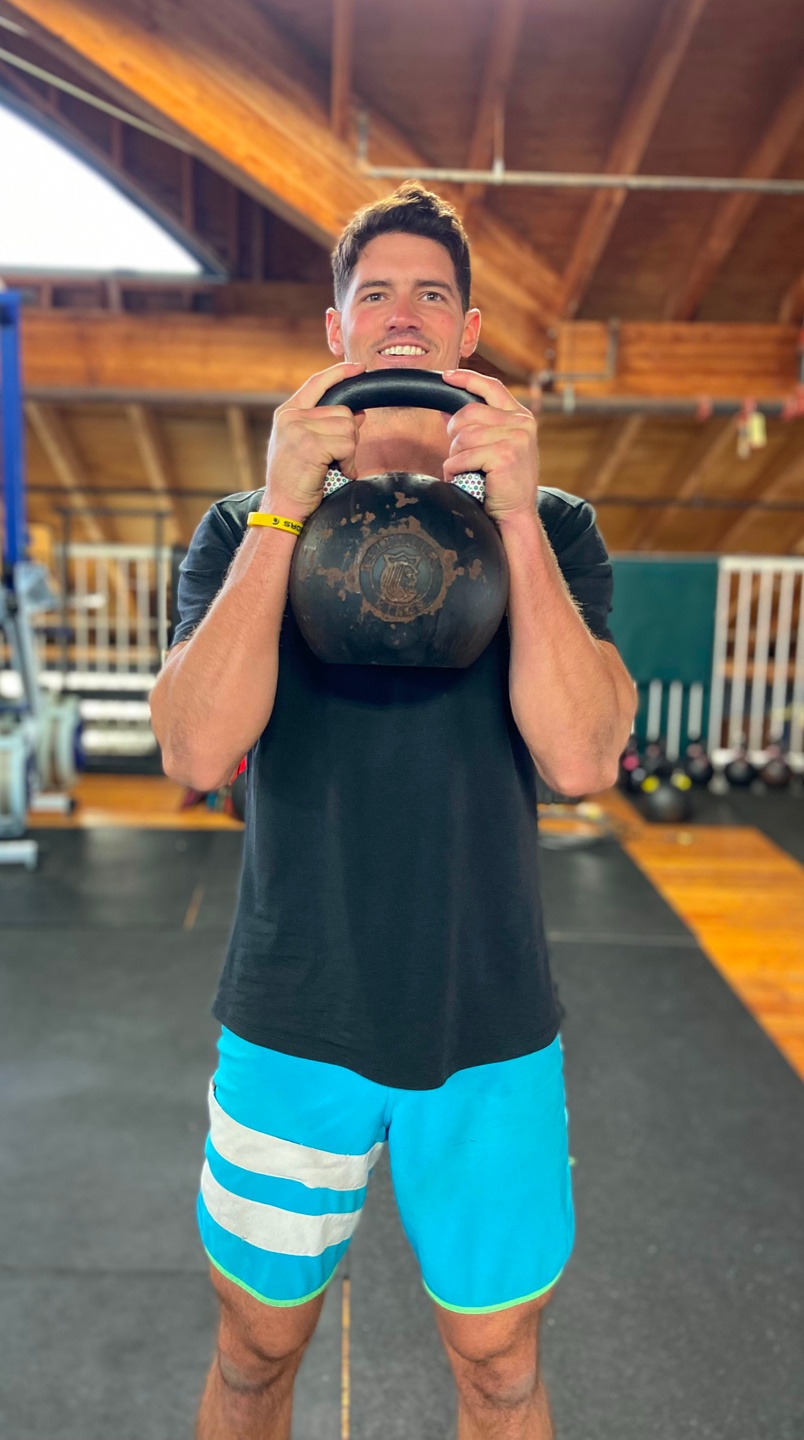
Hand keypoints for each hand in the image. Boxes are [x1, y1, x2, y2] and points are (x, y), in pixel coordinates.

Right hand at [262, 361, 365, 519]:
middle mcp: (291, 417)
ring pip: (348, 427)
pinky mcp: (310, 445)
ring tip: (335, 466)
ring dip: (350, 451)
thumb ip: (327, 426)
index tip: (358, 368)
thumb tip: (359, 413)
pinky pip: (347, 445)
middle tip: (337, 457)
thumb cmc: (295, 481)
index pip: (317, 383)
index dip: (340, 373)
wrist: (281, 508)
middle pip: (343, 411)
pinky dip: (349, 462)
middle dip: (349, 436)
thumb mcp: (308, 447)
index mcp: (287, 413)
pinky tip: (339, 472)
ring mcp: (299, 429)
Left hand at [441, 370, 537, 523]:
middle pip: (468, 412)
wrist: (515, 515)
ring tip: (464, 471)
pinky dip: (455, 470)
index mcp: (520, 417)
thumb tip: (445, 409)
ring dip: (454, 456)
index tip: (447, 376)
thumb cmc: (502, 485)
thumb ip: (477, 427)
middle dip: (454, 434)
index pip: (492, 387)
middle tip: (458, 456)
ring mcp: (515, 438)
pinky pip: (463, 456)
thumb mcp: (495, 448)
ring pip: (463, 436)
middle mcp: (521, 424)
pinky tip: (464, 479)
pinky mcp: (504, 455)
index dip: (468, 379)